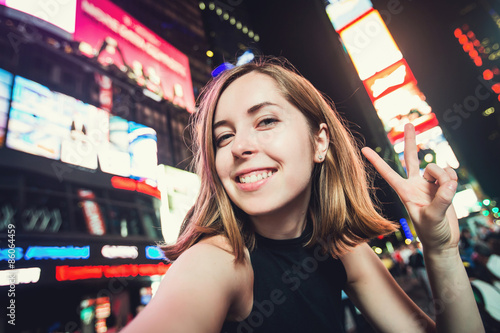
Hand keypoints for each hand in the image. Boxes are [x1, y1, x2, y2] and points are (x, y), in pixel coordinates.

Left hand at [362, 123, 458, 252]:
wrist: (443, 241)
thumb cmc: (431, 233)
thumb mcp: (432, 218)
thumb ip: (441, 200)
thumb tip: (449, 183)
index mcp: (404, 191)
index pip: (388, 173)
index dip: (376, 161)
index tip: (363, 149)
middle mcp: (415, 184)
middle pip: (411, 158)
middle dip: (410, 141)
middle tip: (408, 124)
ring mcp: (429, 183)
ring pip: (438, 168)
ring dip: (444, 177)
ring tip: (445, 194)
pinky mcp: (443, 185)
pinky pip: (450, 174)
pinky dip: (453, 180)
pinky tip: (451, 190)